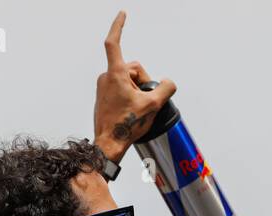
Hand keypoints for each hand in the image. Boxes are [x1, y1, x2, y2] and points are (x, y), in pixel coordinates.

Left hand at [93, 11, 176, 162]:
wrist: (108, 145)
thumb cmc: (126, 126)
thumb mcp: (153, 105)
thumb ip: (165, 88)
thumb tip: (168, 82)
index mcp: (115, 74)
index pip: (113, 43)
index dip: (118, 26)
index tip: (123, 14)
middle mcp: (106, 77)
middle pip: (132, 68)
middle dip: (143, 81)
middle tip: (145, 100)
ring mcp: (103, 87)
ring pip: (128, 80)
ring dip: (137, 90)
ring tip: (137, 109)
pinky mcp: (103, 97)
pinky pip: (122, 89)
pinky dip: (130, 96)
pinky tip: (131, 112)